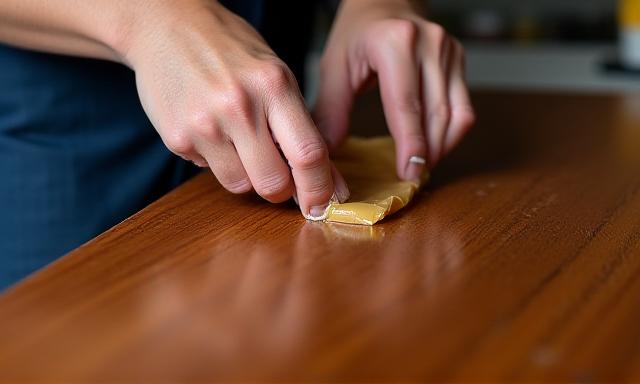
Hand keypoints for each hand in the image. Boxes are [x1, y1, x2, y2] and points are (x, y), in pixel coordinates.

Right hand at [122, 1, 348, 218]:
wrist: (167, 26)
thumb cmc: (229, 50)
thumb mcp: (275, 75)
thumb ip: (299, 126)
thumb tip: (327, 180)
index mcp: (273, 85)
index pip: (308, 153)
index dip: (320, 187)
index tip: (323, 204)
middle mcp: (239, 105)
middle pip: (273, 182)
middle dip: (281, 190)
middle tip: (279, 179)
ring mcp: (204, 124)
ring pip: (240, 185)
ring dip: (247, 176)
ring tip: (239, 143)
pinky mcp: (177, 138)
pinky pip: (210, 171)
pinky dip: (218, 161)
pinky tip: (211, 130)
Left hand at [315, 0, 475, 179]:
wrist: (383, 2)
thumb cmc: (356, 34)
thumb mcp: (335, 67)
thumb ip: (332, 110)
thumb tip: (328, 153)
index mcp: (395, 42)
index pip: (406, 104)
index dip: (410, 144)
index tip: (408, 174)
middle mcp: (429, 43)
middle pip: (436, 113)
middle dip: (427, 152)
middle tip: (412, 177)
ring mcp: (448, 50)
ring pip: (457, 113)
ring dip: (442, 146)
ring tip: (422, 166)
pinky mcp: (458, 58)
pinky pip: (464, 105)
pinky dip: (452, 132)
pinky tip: (435, 146)